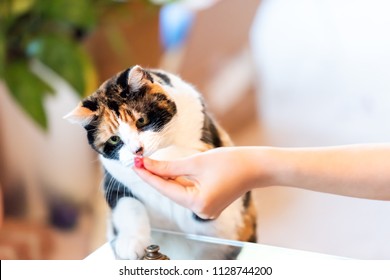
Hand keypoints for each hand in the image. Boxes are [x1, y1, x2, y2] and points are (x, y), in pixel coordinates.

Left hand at [133, 147, 256, 218]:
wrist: (256, 167)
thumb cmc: (231, 162)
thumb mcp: (196, 162)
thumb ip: (169, 167)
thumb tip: (147, 165)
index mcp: (197, 203)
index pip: (164, 189)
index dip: (147, 175)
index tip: (133, 164)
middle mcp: (201, 211)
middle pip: (170, 192)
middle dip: (154, 176)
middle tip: (137, 161)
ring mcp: (205, 209)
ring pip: (178, 192)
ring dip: (165, 178)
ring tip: (148, 164)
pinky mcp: (209, 204)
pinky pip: (188, 192)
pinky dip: (178, 182)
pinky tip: (167, 172)